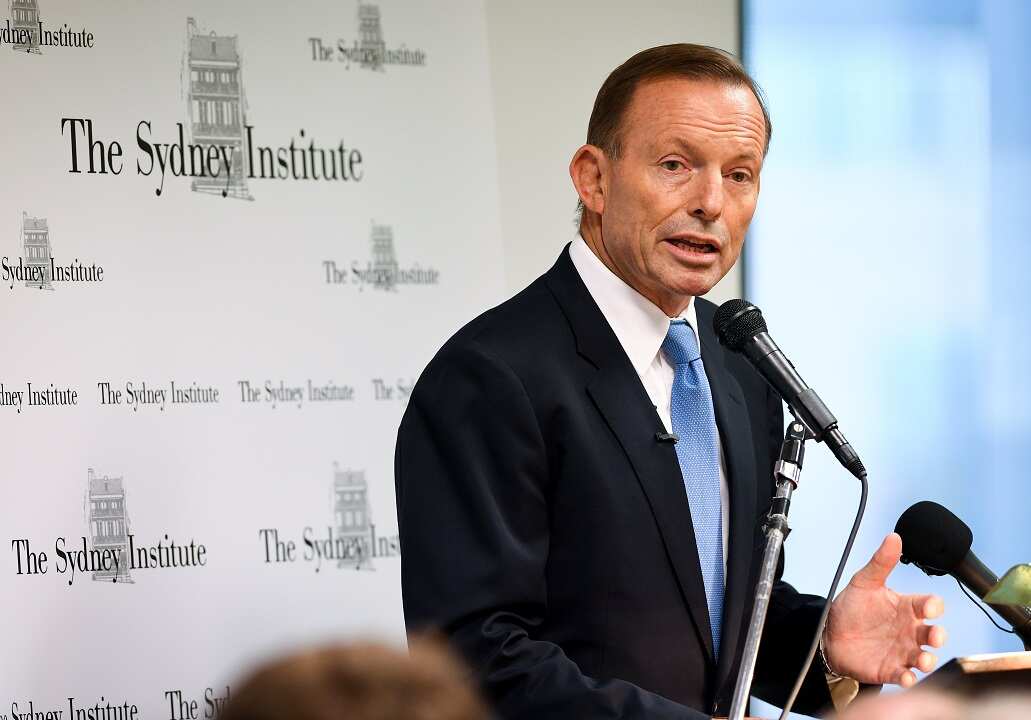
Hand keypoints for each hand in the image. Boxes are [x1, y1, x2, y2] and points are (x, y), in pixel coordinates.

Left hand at [823, 533, 946, 686]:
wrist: (830, 634)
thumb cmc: (852, 607)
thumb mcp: (864, 582)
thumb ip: (880, 562)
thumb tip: (893, 537)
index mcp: (906, 607)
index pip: (927, 604)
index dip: (932, 605)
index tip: (930, 606)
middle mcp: (909, 630)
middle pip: (932, 633)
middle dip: (937, 635)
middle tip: (934, 635)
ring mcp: (902, 651)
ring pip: (923, 657)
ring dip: (927, 660)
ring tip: (923, 660)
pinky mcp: (891, 669)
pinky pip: (905, 676)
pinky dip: (908, 678)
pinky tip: (906, 677)